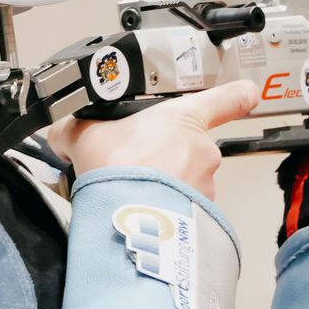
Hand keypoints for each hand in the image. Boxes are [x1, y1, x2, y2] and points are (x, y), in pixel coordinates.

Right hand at [47, 80, 257, 199]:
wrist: (126, 217)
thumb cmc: (118, 168)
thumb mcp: (87, 134)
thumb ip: (78, 129)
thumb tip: (60, 133)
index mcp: (184, 118)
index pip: (228, 98)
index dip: (239, 94)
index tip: (248, 91)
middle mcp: (203, 151)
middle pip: (193, 149)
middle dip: (168, 159)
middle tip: (138, 166)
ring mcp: (206, 185)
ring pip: (189, 182)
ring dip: (168, 187)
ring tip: (134, 194)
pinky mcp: (203, 216)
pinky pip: (187, 211)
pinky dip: (169, 213)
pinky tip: (143, 215)